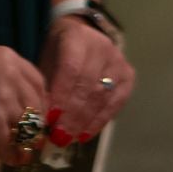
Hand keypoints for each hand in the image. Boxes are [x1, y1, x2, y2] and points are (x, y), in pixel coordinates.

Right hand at [0, 46, 48, 165]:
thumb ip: (4, 86)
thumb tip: (22, 114)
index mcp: (8, 58)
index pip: (39, 82)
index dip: (41, 103)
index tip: (37, 116)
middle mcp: (11, 74)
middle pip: (37, 105)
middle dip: (36, 125)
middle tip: (32, 139)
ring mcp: (3, 97)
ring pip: (28, 125)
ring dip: (25, 141)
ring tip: (21, 151)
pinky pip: (11, 143)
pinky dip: (11, 154)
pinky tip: (8, 158)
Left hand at [39, 15, 134, 139]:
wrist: (83, 33)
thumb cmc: (59, 50)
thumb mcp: (47, 59)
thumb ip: (47, 85)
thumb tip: (44, 119)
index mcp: (77, 37)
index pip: (71, 69)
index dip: (62, 96)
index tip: (51, 119)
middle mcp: (102, 46)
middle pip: (88, 86)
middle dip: (72, 115)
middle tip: (59, 136)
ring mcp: (118, 60)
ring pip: (102, 96)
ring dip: (85, 121)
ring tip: (70, 138)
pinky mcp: (128, 75)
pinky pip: (116, 102)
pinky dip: (99, 121)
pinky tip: (85, 134)